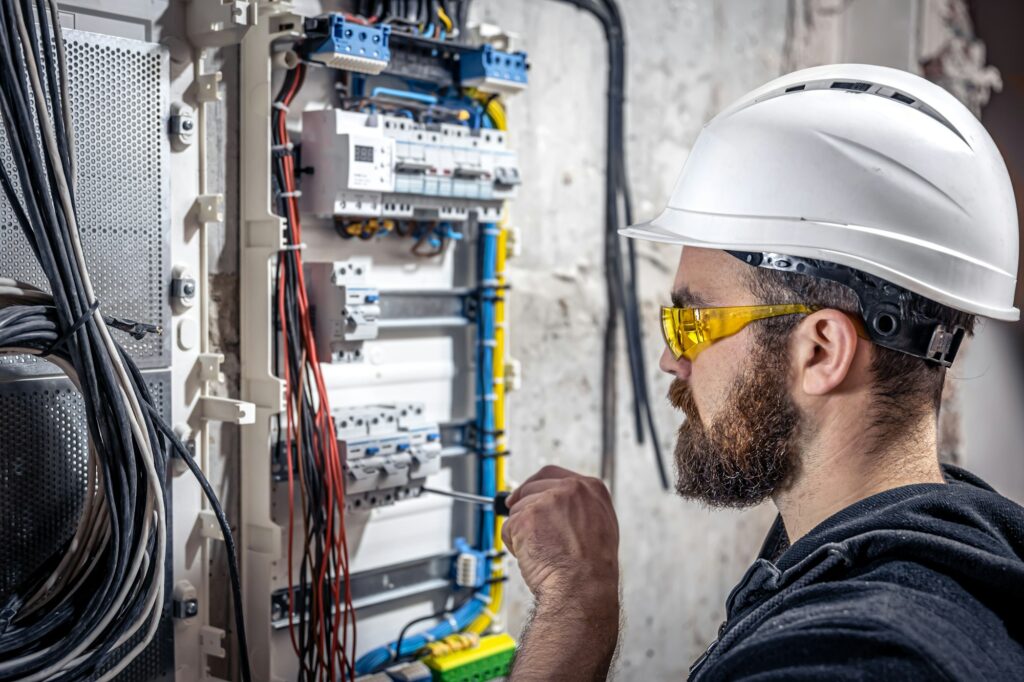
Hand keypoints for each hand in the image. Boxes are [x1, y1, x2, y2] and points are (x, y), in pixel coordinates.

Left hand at [501, 465, 619, 605]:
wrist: (584, 588)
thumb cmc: (593, 568)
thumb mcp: (600, 526)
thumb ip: (579, 509)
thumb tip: (556, 507)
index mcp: (591, 489)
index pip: (551, 475)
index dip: (534, 486)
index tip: (524, 495)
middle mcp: (570, 489)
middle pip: (530, 488)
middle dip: (525, 509)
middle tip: (529, 533)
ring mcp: (547, 501)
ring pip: (518, 510)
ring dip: (522, 531)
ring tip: (543, 551)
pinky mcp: (526, 517)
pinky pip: (508, 528)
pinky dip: (513, 544)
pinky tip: (532, 557)